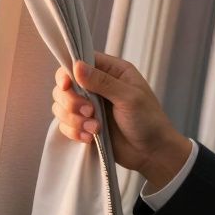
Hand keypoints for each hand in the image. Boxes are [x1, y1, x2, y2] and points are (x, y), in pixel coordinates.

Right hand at [51, 52, 190, 187]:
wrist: (152, 153)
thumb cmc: (149, 121)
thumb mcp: (129, 98)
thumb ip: (103, 82)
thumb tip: (76, 66)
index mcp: (112, 71)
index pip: (80, 61)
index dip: (68, 72)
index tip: (66, 85)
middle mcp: (98, 86)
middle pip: (65, 85)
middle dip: (71, 101)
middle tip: (89, 112)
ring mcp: (90, 106)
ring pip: (62, 106)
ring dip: (73, 118)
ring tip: (94, 129)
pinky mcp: (85, 125)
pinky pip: (65, 125)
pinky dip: (74, 131)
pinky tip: (90, 138)